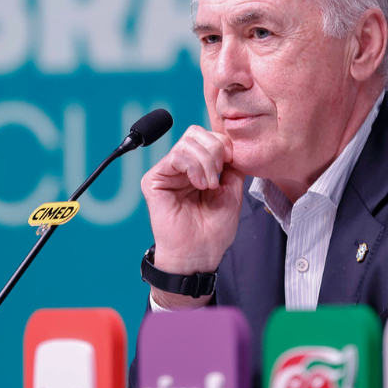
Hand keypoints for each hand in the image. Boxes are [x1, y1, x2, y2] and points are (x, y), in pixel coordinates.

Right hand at [140, 125, 244, 308]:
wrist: (199, 254)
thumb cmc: (214, 230)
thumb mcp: (232, 191)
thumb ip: (232, 165)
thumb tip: (231, 145)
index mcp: (199, 167)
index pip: (209, 137)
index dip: (224, 145)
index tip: (232, 164)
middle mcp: (181, 167)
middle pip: (196, 134)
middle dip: (215, 150)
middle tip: (219, 176)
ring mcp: (167, 172)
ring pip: (187, 142)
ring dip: (206, 162)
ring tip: (209, 185)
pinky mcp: (154, 180)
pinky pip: (175, 156)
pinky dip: (193, 167)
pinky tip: (199, 185)